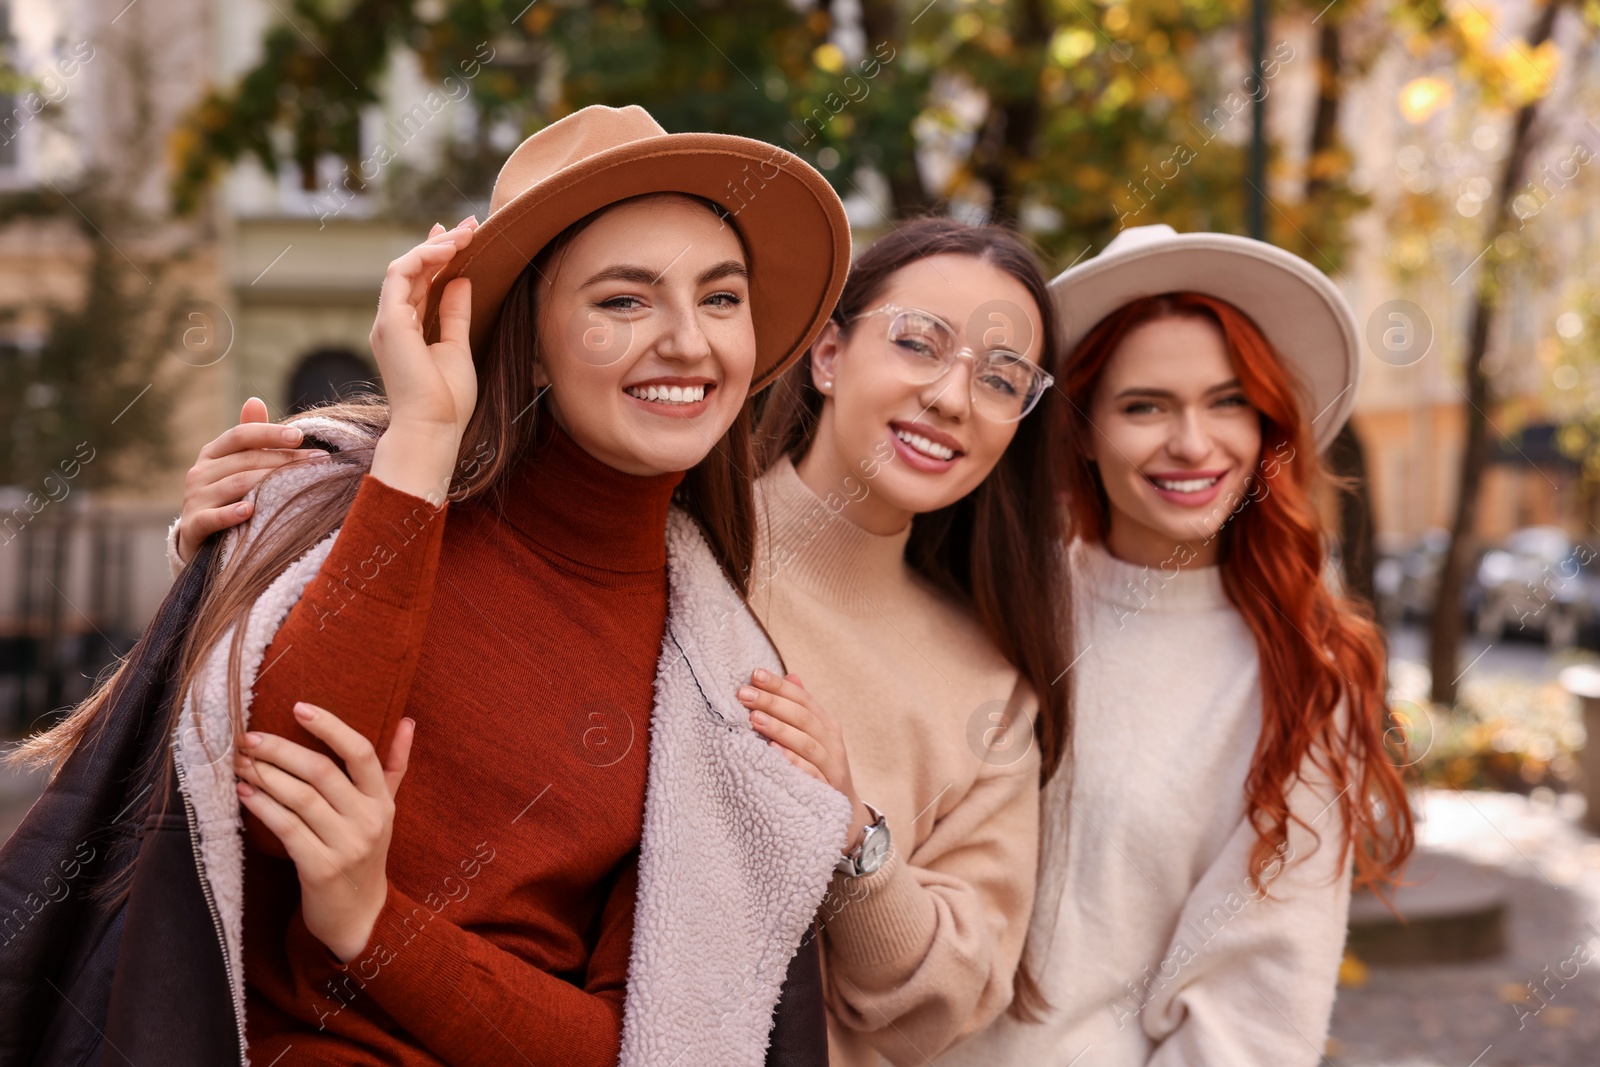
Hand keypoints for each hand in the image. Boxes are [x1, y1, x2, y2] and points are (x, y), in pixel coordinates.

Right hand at [175, 398, 327, 561]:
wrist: (199, 541)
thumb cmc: (226, 497)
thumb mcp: (235, 465)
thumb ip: (248, 438)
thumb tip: (255, 399)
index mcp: (212, 453)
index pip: (241, 435)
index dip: (270, 433)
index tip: (300, 436)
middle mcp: (200, 472)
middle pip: (245, 460)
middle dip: (284, 460)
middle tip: (318, 463)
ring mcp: (195, 498)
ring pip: (236, 485)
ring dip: (269, 484)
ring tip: (299, 485)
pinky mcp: (193, 525)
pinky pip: (213, 517)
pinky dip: (230, 514)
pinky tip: (250, 511)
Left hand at [234, 703, 415, 961]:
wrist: (361, 916)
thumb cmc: (366, 855)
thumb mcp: (386, 810)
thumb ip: (394, 766)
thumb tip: (408, 722)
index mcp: (382, 801)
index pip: (361, 752)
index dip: (330, 727)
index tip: (298, 708)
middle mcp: (369, 819)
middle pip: (321, 771)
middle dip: (279, 750)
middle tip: (248, 738)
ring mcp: (346, 845)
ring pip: (300, 798)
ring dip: (265, 776)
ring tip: (240, 763)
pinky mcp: (320, 869)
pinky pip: (287, 829)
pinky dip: (263, 807)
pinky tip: (245, 794)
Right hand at [368, 215, 480, 501]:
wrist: (434, 428)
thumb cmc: (448, 400)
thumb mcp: (458, 346)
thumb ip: (456, 313)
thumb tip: (463, 281)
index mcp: (408, 331)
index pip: (422, 283)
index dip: (440, 257)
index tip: (466, 237)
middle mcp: (394, 323)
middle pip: (414, 271)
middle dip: (441, 244)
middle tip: (470, 225)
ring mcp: (388, 322)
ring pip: (405, 268)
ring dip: (435, 247)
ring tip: (465, 233)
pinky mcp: (389, 323)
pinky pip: (400, 276)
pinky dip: (423, 258)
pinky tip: (447, 249)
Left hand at [738, 669, 871, 855]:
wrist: (846, 818)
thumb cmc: (820, 770)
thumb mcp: (813, 738)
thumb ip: (801, 710)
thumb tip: (790, 676)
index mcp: (827, 726)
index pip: (803, 699)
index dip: (779, 686)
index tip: (754, 674)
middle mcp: (832, 744)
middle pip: (803, 718)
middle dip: (772, 703)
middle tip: (744, 694)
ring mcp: (832, 769)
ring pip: (807, 744)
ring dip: (780, 729)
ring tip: (754, 719)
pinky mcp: (827, 793)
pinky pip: (811, 776)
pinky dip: (793, 763)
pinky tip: (773, 753)